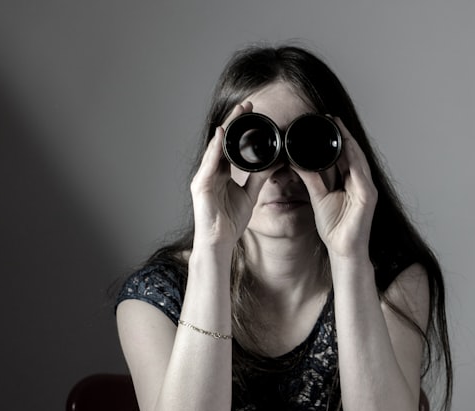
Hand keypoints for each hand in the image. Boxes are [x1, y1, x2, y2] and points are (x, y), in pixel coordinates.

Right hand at [190, 102, 267, 251]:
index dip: (239, 128)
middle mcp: (210, 172)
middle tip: (247, 105)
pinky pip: (209, 162)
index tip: (252, 112)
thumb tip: (273, 163)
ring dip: (226, 129)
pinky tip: (221, 134)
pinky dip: (215, 147)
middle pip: (222, 141)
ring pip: (215, 147)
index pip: (230, 145)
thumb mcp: (250, 195)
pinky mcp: (200, 185)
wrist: (219, 242)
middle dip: (233, 122)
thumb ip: (258, 178)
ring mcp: (203, 177)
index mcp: (220, 173)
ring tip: (237, 113)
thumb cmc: (230, 223)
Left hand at [299, 117, 376, 259]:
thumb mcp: (318, 198)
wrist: (344, 251)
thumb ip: (311, 179)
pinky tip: (347, 147)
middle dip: (344, 134)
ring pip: (359, 159)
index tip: (326, 123)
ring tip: (339, 125)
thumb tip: (297, 163)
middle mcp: (361, 182)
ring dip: (349, 141)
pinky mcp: (367, 196)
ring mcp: (366, 189)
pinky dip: (354, 159)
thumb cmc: (335, 228)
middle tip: (332, 117)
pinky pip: (361, 173)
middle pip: (353, 153)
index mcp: (351, 182)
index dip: (337, 138)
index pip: (345, 155)